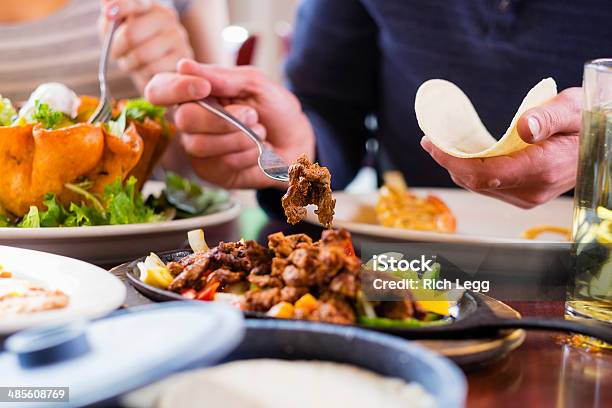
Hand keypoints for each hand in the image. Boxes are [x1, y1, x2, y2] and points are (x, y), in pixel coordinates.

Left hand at [98, 0, 193, 90]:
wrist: (157, 67)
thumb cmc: (134, 45)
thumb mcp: (117, 28)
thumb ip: (111, 17)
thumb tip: (107, 6)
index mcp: (149, 5)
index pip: (135, 3)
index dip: (120, 7)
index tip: (108, 14)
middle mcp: (166, 17)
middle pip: (131, 33)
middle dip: (117, 47)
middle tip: (115, 53)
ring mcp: (177, 37)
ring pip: (142, 54)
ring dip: (128, 63)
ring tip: (130, 63)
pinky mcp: (182, 58)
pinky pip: (153, 69)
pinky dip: (143, 73)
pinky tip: (144, 70)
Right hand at [145, 59, 315, 188]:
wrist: (296, 142)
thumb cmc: (274, 109)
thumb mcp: (255, 84)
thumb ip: (222, 77)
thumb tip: (183, 66)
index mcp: (195, 93)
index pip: (160, 89)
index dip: (174, 88)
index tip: (203, 88)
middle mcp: (190, 121)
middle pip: (183, 119)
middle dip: (221, 118)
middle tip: (251, 114)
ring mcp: (198, 149)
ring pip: (199, 145)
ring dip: (238, 137)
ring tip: (258, 132)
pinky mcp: (211, 172)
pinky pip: (218, 164)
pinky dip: (244, 155)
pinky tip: (256, 152)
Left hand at [421, 88, 580, 207]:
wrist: (601, 142)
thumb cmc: (587, 120)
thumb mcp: (573, 109)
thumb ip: (548, 117)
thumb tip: (524, 127)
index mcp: (543, 168)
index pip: (486, 174)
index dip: (454, 161)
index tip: (433, 144)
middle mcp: (533, 189)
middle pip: (477, 183)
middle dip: (448, 162)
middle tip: (430, 140)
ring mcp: (528, 196)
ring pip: (480, 187)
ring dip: (457, 167)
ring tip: (440, 145)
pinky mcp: (524, 196)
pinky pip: (488, 186)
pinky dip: (471, 171)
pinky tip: (461, 155)